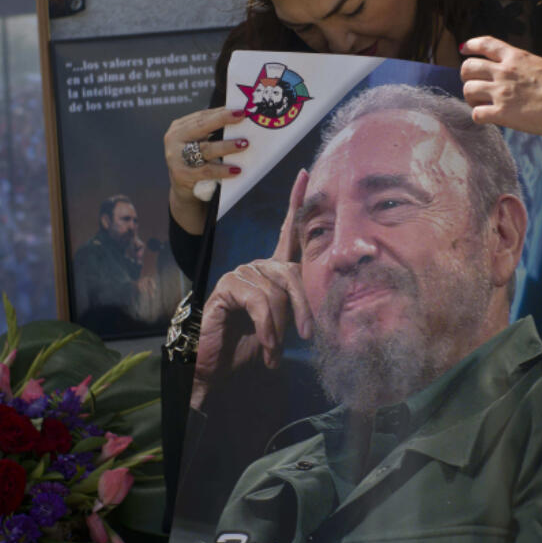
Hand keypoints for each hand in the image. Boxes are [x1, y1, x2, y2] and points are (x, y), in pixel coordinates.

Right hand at [163, 107, 248, 231]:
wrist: (184, 190)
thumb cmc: (196, 162)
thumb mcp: (199, 143)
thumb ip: (212, 132)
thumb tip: (239, 119)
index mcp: (179, 128)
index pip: (202, 116)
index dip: (221, 112)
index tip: (239, 109)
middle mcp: (174, 139)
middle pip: (201, 126)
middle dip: (223, 120)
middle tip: (242, 116)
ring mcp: (175, 157)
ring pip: (205, 149)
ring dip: (227, 146)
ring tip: (244, 144)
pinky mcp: (181, 175)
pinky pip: (206, 171)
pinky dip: (223, 170)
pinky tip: (236, 170)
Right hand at [191, 170, 311, 410]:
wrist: (218, 367)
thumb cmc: (250, 347)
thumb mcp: (283, 326)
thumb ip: (298, 307)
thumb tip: (323, 304)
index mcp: (272, 271)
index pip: (287, 232)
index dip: (296, 203)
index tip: (306, 175)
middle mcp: (256, 267)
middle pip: (293, 272)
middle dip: (304, 306)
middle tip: (308, 336)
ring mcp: (240, 274)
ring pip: (277, 291)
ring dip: (280, 327)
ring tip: (274, 350)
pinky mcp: (227, 286)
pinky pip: (259, 300)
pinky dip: (267, 327)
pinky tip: (265, 344)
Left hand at [459, 36, 541, 137]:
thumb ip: (528, 68)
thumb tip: (526, 76)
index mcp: (517, 57)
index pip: (486, 44)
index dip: (471, 45)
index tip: (464, 49)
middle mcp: (504, 71)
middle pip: (468, 67)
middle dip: (467, 76)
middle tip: (474, 86)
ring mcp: (501, 92)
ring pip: (468, 90)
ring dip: (471, 98)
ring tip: (480, 104)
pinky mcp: (502, 113)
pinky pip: (476, 114)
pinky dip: (479, 117)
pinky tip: (488, 119)